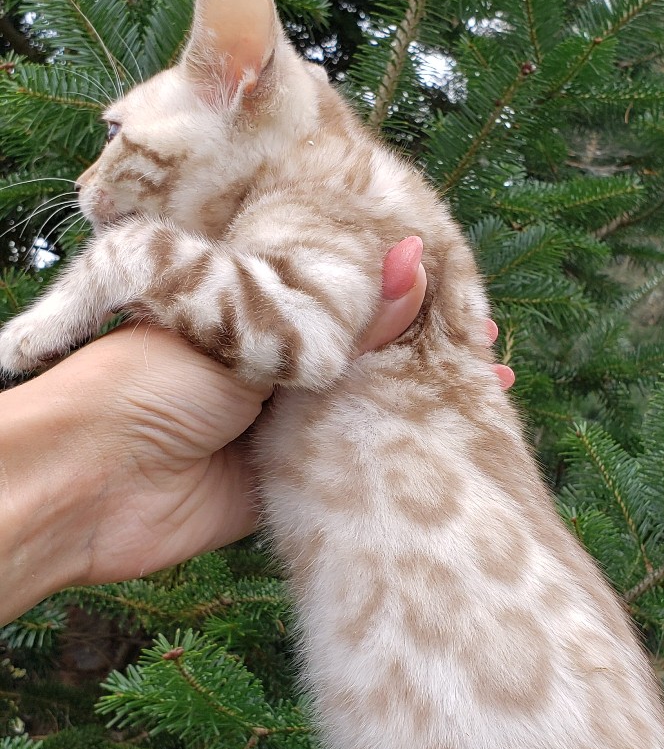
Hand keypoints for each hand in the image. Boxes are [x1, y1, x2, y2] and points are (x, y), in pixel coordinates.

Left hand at [0, 238, 512, 623]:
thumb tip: (416, 261)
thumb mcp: (251, 331)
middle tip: (488, 352)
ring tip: (488, 393)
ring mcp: (275, 428)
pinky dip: (392, 461)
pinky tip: (445, 445)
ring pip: (361, 414)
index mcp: (248, 309)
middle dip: (421, 354)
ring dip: (416, 407)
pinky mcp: (281, 487)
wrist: (90, 481)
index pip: (336, 294)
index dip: (397, 296)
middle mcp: (267, 366)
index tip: (459, 295)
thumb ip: (336, 315)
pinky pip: (347, 472)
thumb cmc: (147, 381)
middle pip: (358, 357)